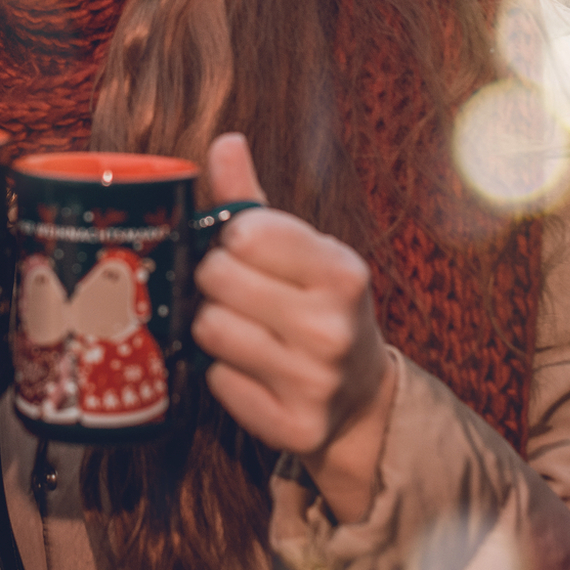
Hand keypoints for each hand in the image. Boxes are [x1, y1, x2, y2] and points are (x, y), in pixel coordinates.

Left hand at [192, 132, 394, 523]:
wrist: (359, 397)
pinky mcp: (294, 427)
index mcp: (343, 272)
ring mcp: (316, 383)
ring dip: (215, 328)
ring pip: (210, 330)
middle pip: (217, 279)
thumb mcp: (300, 250)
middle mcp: (335, 328)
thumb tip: (225, 142)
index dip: (232, 241)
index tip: (246, 253)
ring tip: (244, 330)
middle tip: (240, 295)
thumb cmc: (317, 306)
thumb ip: (253, 200)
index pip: (245, 232)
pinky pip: (217, 382)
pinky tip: (251, 370)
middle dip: (217, 283)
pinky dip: (223, 376)